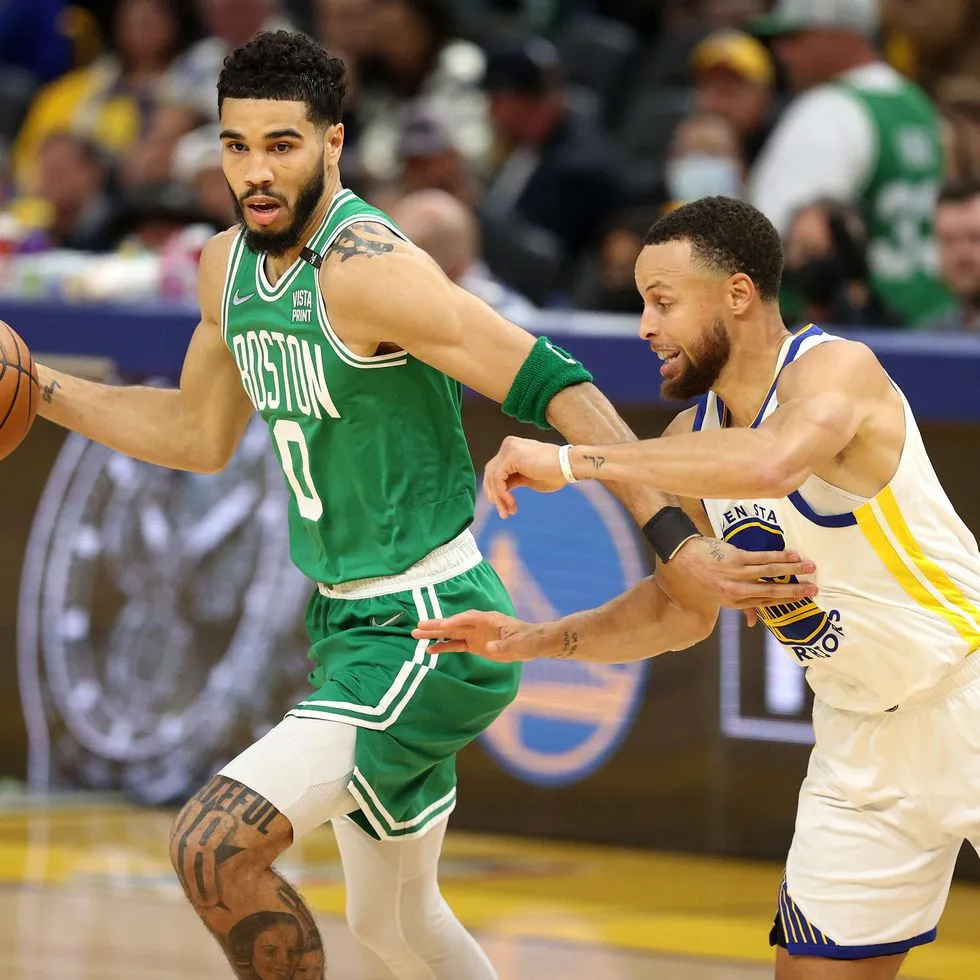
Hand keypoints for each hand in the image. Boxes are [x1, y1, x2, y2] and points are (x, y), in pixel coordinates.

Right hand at [412, 610, 547, 661]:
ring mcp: (474, 634)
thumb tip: (490, 648)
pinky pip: (455, 645)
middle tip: (418, 627)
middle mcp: (478, 624)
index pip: (468, 619)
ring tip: (416, 635)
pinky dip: (443, 647)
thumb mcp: (518, 644)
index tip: (441, 625)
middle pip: (454, 623)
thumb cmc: (527, 640)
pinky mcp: (474, 645)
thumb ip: (504, 646)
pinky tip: (430, 650)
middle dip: (436, 625)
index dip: (454, 621)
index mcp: (488, 619)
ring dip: (435, 635)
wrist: (532, 643)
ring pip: (451, 633)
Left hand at [484, 436, 565, 517]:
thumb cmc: (555, 474)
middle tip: (504, 513)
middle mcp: (508, 445)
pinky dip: (502, 493)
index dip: (497, 491)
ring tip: (507, 512)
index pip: (495, 470)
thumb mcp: (527, 479)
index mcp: (512, 448)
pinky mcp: (511, 456)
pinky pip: (498, 478)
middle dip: (495, 496)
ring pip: (492, 477)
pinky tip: (511, 503)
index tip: (506, 508)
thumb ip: (512, 481)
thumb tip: (498, 491)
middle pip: (490, 473)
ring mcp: (508, 449)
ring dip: (498, 498)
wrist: (570, 466)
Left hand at [669, 537, 817, 615]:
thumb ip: (738, 607)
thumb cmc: (695, 578)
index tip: (802, 597)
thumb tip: (753, 623)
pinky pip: (762, 558)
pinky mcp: (735, 558)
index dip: (786, 600)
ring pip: (770, 573)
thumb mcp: (713, 598)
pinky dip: (779, 556)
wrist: (678, 557)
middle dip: (795, 590)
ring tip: (810, 567)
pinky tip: (793, 556)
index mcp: (732, 602)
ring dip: (793, 570)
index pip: (765, 602)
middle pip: (772, 591)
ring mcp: (736, 575)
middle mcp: (736, 591)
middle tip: (815, 588)